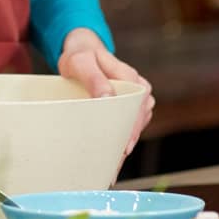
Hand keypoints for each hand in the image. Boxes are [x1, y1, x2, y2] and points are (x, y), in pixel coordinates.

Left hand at [58, 28, 153, 156]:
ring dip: (124, 143)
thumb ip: (93, 77)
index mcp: (129, 76)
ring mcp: (135, 99)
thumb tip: (107, 97)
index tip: (125, 147)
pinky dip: (121, 139)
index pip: (137, 106)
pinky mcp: (128, 107)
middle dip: (127, 141)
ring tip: (112, 165)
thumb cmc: (80, 57)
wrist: (81, 53)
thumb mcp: (80, 62)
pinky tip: (111, 157)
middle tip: (114, 164)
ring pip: (136, 125)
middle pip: (138, 119)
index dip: (131, 128)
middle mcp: (138, 88)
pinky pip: (129, 125)